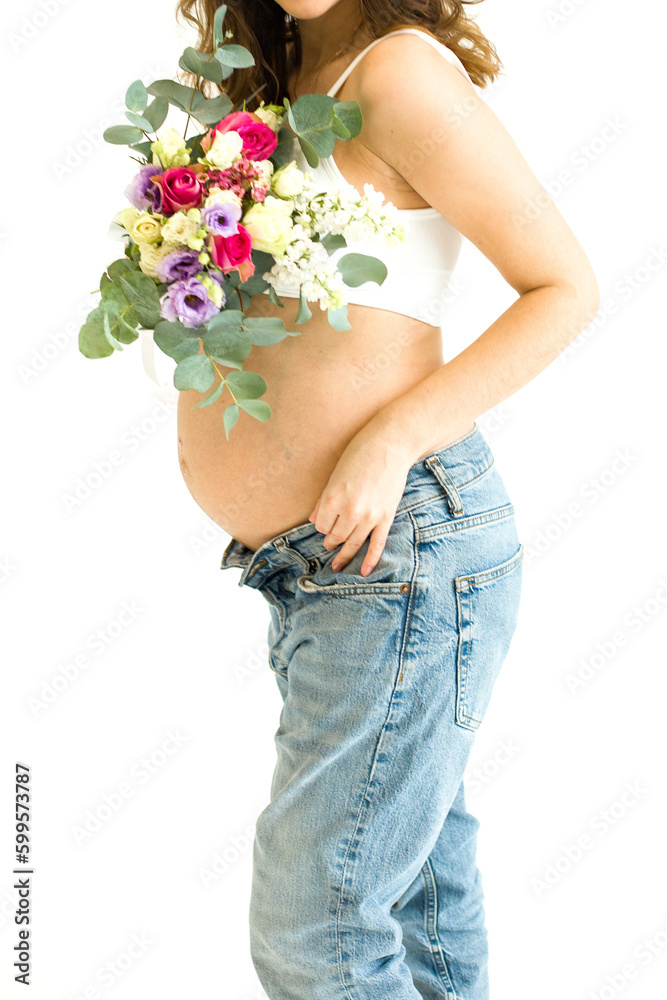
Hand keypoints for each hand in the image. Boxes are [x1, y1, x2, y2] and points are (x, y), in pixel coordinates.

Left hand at [307, 418, 414, 575]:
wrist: (390, 445)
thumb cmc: (359, 454)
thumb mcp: (335, 475)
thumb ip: (323, 500)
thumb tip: (313, 520)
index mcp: (332, 499)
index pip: (321, 525)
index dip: (321, 525)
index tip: (325, 522)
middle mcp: (349, 511)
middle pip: (335, 537)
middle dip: (331, 541)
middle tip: (329, 545)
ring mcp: (369, 516)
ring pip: (353, 543)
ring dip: (345, 555)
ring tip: (338, 565)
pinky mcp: (385, 517)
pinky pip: (377, 544)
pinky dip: (370, 559)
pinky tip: (365, 571)